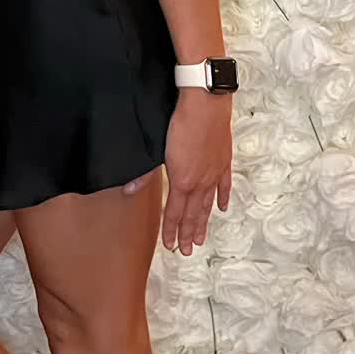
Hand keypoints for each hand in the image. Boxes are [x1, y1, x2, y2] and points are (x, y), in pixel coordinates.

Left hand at [157, 89, 232, 254]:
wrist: (205, 102)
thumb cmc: (181, 121)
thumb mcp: (157, 149)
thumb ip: (145, 174)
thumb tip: (130, 189)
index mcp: (181, 180)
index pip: (173, 212)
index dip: (171, 231)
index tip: (170, 245)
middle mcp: (200, 181)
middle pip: (192, 213)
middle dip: (187, 234)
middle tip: (186, 250)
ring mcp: (214, 172)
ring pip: (208, 204)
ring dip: (203, 222)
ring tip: (200, 238)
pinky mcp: (223, 160)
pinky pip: (224, 185)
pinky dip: (223, 198)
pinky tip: (222, 208)